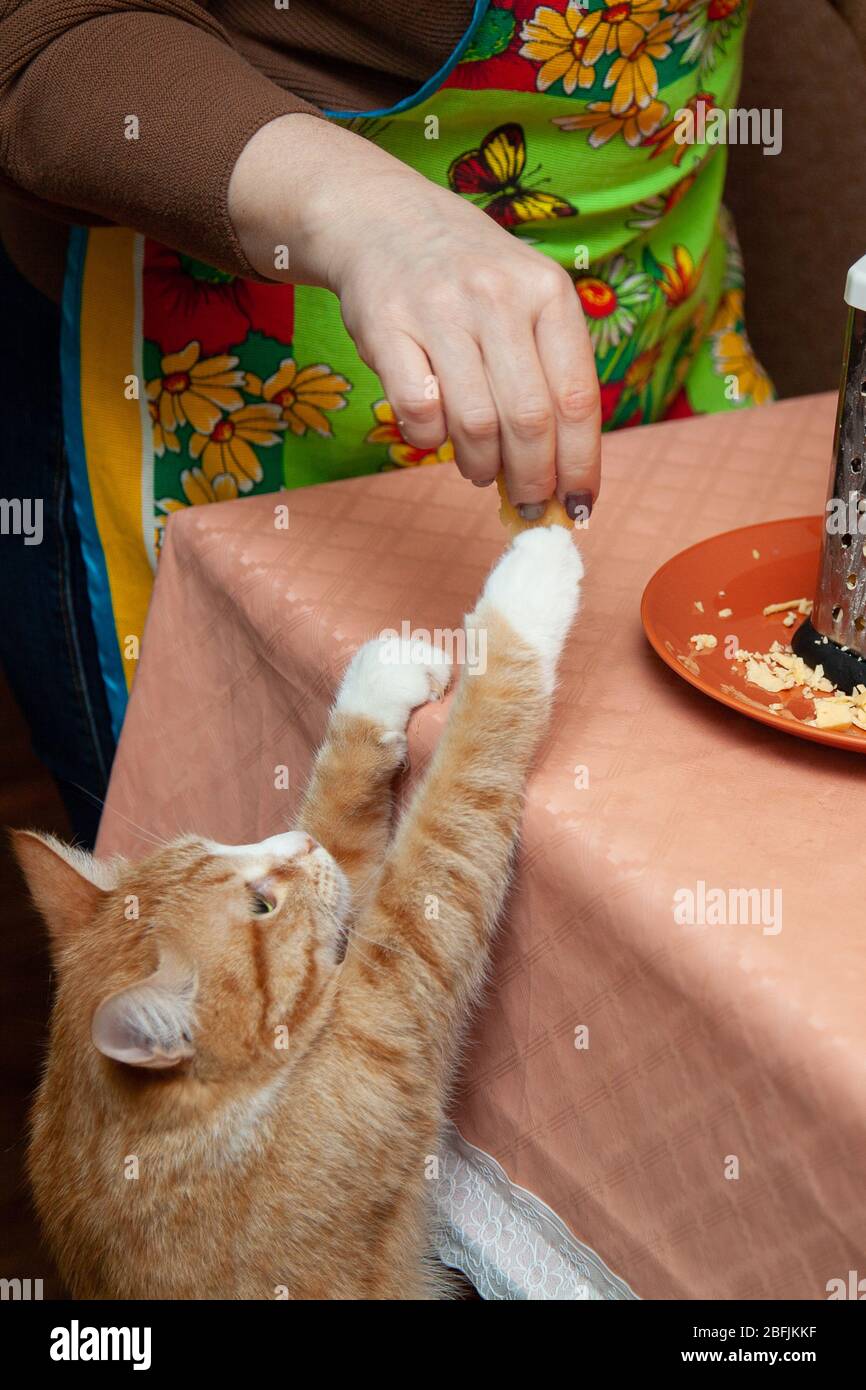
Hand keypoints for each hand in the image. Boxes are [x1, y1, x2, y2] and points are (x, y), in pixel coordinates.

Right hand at [228, 115, 600, 515]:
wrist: (383, 220)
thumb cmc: (467, 279)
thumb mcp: (524, 301)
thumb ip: (546, 374)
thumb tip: (561, 475)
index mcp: (548, 293)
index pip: (577, 400)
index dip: (580, 465)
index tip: (577, 507)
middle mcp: (499, 296)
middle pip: (529, 421)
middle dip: (532, 479)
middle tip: (527, 503)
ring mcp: (441, 309)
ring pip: (475, 424)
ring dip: (480, 467)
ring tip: (479, 470)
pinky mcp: (387, 325)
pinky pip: (418, 412)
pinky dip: (429, 441)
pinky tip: (435, 435)